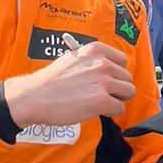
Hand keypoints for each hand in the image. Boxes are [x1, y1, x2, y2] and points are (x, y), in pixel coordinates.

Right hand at [4, 40, 133, 126]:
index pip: (123, 61)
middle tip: (100, 94)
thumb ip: (93, 62)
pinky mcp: (101, 101)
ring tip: (99, 102)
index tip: (106, 80)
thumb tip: (110, 70)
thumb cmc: (51, 81)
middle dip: (117, 88)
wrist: (34, 96)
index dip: (116, 73)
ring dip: (116, 100)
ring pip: (128, 93)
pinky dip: (110, 112)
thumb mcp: (73, 58)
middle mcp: (102, 63)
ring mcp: (103, 82)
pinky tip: (95, 110)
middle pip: (127, 78)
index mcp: (96, 50)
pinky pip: (120, 108)